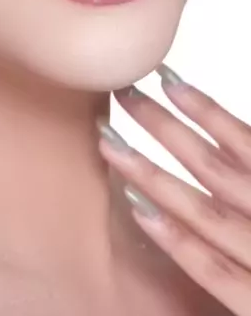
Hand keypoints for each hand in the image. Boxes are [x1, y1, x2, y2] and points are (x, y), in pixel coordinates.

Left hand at [98, 66, 250, 315]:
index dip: (205, 108)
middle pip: (213, 166)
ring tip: (110, 144)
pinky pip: (212, 268)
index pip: (245, 140)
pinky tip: (137, 209)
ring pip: (202, 211)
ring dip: (152, 175)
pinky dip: (175, 238)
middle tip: (124, 93)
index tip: (165, 77)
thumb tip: (226, 136)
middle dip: (164, 127)